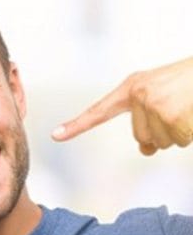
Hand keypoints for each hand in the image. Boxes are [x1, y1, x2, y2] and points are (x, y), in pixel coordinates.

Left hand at [52, 57, 192, 154]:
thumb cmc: (190, 84)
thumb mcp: (162, 99)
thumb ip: (147, 122)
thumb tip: (145, 150)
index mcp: (133, 88)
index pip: (99, 111)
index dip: (77, 125)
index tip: (56, 135)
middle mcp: (139, 93)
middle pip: (142, 139)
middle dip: (163, 133)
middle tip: (179, 109)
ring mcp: (152, 103)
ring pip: (161, 142)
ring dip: (179, 133)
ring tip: (188, 108)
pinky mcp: (169, 113)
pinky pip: (178, 141)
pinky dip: (191, 133)